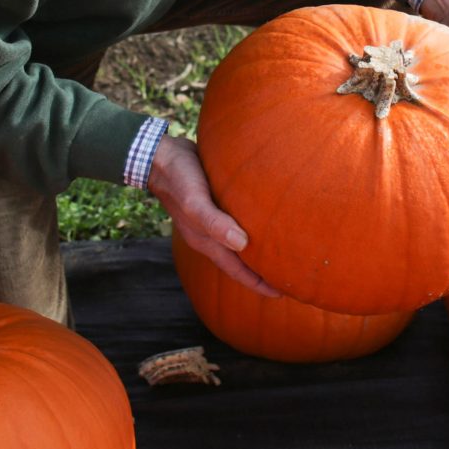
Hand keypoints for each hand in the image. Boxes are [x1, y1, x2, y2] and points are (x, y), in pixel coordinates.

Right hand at [146, 135, 280, 296]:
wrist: (160, 155)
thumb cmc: (178, 178)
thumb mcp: (195, 202)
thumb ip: (215, 223)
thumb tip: (242, 244)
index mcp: (206, 241)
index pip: (236, 270)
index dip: (257, 283)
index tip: (281, 294)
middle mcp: (210, 235)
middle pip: (239, 261)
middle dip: (260, 272)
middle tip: (288, 278)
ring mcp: (211, 220)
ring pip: (237, 244)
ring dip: (256, 252)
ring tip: (279, 255)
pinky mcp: (215, 203)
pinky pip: (235, 223)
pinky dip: (250, 229)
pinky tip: (264, 222)